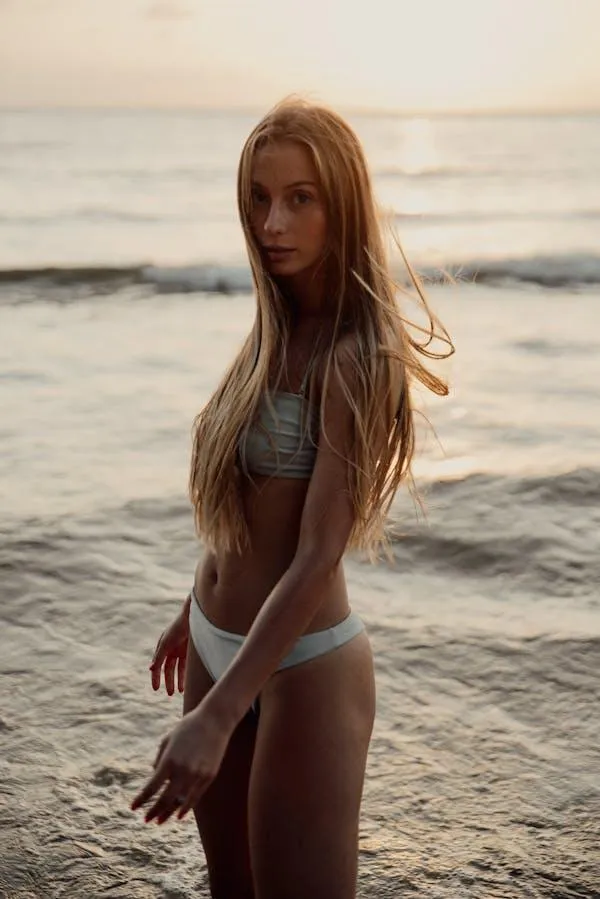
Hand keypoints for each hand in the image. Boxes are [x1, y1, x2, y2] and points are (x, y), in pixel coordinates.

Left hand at [130, 703, 230, 823]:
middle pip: (164, 799)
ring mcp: (197, 775)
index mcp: (168, 760)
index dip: (141, 800)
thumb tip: (156, 779)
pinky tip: (179, 815)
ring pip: (180, 802)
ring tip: (159, 821)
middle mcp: (182, 770)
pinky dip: (186, 808)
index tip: (132, 808)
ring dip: (168, 813)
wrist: (215, 720)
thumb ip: (160, 761)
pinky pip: (195, 797)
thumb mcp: (168, 740)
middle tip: (145, 820)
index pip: (151, 788)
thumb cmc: (188, 727)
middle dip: (153, 811)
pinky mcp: (209, 776)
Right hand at [149, 605, 189, 695]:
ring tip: (180, 691)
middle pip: (169, 669)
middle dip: (169, 681)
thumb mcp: (166, 643)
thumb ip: (159, 656)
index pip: (158, 666)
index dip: (156, 677)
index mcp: (163, 647)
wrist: (194, 617)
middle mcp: (172, 649)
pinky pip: (188, 665)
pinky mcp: (191, 651)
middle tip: (169, 694)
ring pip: (179, 669)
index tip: (156, 689)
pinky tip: (189, 683)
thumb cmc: (178, 627)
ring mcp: (182, 650)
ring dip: (179, 680)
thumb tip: (150, 669)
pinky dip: (187, 674)